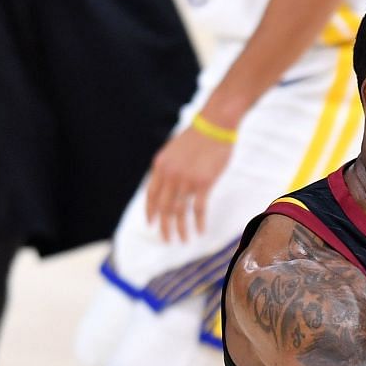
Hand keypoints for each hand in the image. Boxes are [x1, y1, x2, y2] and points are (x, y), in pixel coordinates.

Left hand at [146, 118, 233, 241]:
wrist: (215, 125)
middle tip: (167, 240)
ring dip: (180, 229)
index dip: (151, 212)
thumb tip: (167, 185)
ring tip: (183, 240)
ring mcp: (186, 180)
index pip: (151, 195)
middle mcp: (170, 175)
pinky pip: (198, 209)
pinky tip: (200, 231)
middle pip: (163, 207)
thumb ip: (168, 168)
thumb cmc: (198, 137)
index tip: (151, 224)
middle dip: (164, 227)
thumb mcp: (174, 151)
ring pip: (179, 211)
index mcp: (160, 166)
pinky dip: (198, 222)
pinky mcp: (203, 183)